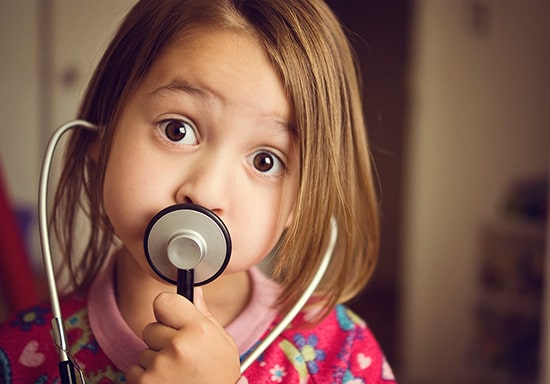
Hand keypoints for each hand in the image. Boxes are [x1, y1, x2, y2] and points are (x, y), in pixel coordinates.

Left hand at [126, 288, 240, 383]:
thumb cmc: (218, 377)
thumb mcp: (223, 344)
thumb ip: (204, 316)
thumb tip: (195, 291)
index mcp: (199, 330)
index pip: (163, 301)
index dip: (166, 309)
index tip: (171, 318)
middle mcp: (178, 346)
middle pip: (151, 328)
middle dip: (161, 340)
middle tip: (181, 356)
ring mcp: (159, 366)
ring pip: (144, 351)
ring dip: (155, 361)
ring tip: (176, 374)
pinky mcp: (144, 383)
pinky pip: (134, 370)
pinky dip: (146, 378)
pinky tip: (167, 383)